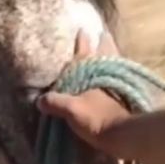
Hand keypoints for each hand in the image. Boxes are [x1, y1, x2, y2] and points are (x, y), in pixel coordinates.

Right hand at [37, 30, 133, 153]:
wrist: (123, 134)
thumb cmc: (96, 118)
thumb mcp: (71, 110)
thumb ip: (55, 102)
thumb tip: (40, 100)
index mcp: (90, 73)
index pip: (83, 53)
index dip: (82, 42)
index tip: (82, 29)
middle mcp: (104, 74)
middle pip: (104, 53)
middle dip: (103, 43)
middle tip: (104, 33)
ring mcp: (116, 83)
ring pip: (114, 63)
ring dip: (112, 54)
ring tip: (112, 48)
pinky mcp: (124, 95)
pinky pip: (119, 76)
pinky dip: (117, 71)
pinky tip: (115, 74)